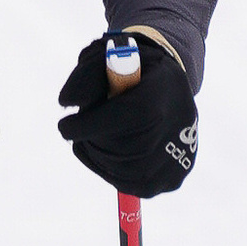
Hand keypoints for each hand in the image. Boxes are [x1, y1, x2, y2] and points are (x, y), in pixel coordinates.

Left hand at [57, 29, 198, 199]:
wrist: (170, 88)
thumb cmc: (132, 73)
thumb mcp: (108, 58)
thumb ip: (85, 77)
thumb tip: (66, 102)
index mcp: (160, 93)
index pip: (123, 117)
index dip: (88, 126)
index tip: (65, 126)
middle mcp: (177, 127)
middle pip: (123, 149)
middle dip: (92, 142)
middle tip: (78, 133)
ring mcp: (181, 156)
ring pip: (125, 173)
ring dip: (99, 159)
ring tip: (93, 140)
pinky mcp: (174, 178)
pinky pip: (133, 187)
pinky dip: (112, 173)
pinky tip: (105, 155)